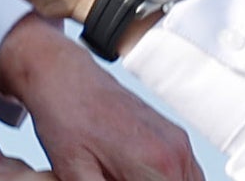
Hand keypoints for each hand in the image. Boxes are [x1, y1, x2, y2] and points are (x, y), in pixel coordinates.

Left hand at [0, 16, 203, 180]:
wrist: (61, 74)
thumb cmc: (63, 116)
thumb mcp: (75, 172)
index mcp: (157, 164)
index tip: (115, 180)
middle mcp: (175, 150)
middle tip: (114, 176)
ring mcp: (177, 140)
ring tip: (120, 174)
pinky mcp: (172, 134)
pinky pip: (184, 170)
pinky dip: (164, 178)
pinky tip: (133, 173)